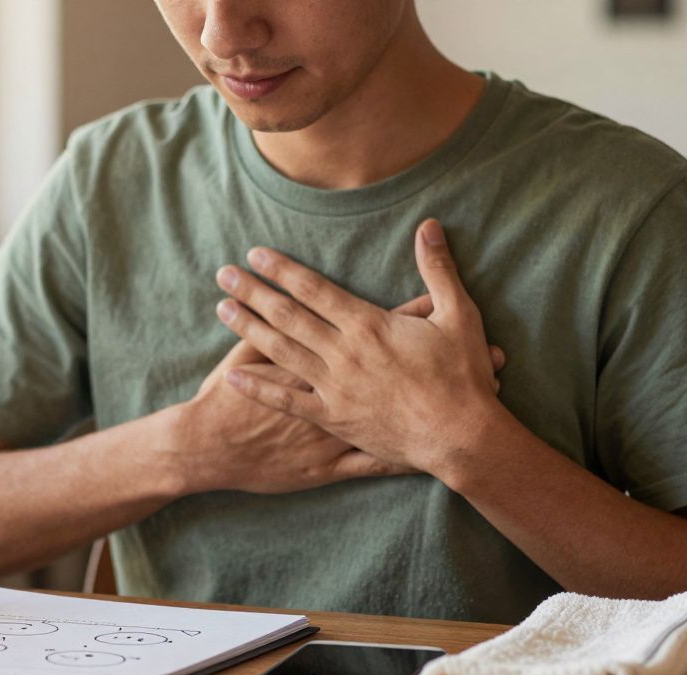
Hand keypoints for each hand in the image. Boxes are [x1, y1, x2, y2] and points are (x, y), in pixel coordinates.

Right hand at [169, 293, 454, 494]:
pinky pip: (376, 467)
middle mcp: (337, 391)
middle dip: (449, 365)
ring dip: (442, 413)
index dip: (416, 320)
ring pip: (402, 421)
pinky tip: (445, 461)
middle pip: (403, 374)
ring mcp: (337, 430)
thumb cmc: (225, 398)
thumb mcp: (244, 350)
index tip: (452, 309)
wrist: (210, 446)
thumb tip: (281, 290)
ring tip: (482, 405)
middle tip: (496, 353)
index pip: (377, 332)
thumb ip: (274, 321)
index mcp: (321, 358)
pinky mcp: (329, 465)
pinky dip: (410, 463)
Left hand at [214, 218, 503, 475]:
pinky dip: (257, 388)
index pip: (314, 290)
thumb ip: (438, 269)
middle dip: (253, 292)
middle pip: (288, 316)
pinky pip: (287, 401)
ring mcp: (335, 387)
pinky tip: (231, 376)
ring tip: (222, 309)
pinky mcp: (333, 418)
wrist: (462, 436)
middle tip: (223, 274)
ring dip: (249, 328)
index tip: (255, 255)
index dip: (282, 270)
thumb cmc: (465, 376)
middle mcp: (344, 353)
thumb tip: (428, 226)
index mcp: (369, 325)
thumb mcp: (458, 315)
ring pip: (281, 352)